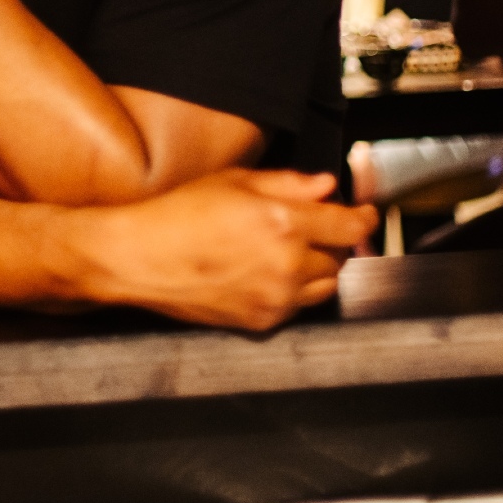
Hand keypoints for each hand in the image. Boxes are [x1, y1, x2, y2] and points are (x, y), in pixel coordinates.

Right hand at [80, 169, 376, 330]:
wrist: (138, 258)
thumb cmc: (175, 216)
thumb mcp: (232, 181)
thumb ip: (287, 183)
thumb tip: (324, 185)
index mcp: (281, 222)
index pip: (347, 224)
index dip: (363, 217)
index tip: (364, 213)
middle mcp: (285, 264)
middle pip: (340, 257)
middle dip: (333, 240)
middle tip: (311, 226)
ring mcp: (275, 298)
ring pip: (325, 286)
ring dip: (318, 267)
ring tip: (287, 250)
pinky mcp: (261, 321)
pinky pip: (297, 306)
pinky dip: (293, 290)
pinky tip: (265, 271)